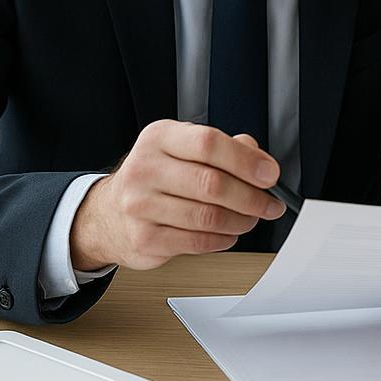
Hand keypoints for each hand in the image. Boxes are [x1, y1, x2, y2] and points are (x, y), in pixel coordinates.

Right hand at [70, 121, 287, 270]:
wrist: (110, 212)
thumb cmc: (158, 177)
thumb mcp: (185, 148)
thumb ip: (226, 148)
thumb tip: (261, 163)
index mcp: (159, 138)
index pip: (208, 143)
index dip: (246, 160)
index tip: (270, 175)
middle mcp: (144, 168)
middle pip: (211, 184)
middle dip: (252, 197)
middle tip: (270, 204)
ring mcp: (140, 206)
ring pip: (208, 217)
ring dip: (241, 221)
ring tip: (250, 218)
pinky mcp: (144, 239)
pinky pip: (198, 242)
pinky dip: (223, 240)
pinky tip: (228, 233)